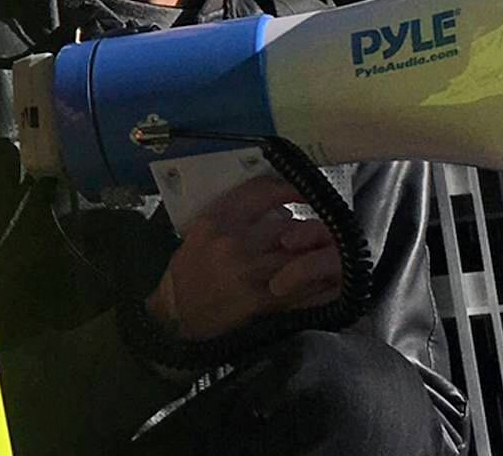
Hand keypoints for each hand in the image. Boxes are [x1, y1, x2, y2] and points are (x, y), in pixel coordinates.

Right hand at [146, 175, 343, 341]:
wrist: (176, 312)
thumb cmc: (188, 270)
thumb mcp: (199, 230)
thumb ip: (234, 215)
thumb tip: (278, 206)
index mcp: (217, 221)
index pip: (261, 193)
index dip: (289, 188)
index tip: (303, 190)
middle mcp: (234, 243)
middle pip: (288, 226)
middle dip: (306, 229)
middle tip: (317, 230)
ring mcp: (249, 272)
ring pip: (298, 255)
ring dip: (313, 254)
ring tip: (320, 254)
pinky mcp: (262, 300)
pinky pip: (301, 288)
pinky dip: (317, 283)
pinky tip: (325, 279)